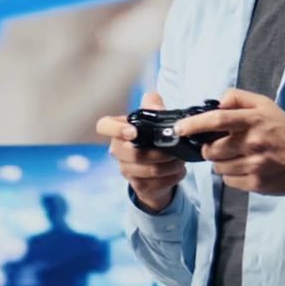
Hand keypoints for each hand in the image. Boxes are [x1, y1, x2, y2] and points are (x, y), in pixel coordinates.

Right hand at [96, 91, 187, 213]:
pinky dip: (173, 176)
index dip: (115, 129)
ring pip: (149, 170)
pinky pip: (157, 183)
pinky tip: (178, 171)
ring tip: (181, 160)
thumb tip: (153, 99)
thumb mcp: (155, 120)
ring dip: (170, 165)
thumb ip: (154, 106)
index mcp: (119, 131)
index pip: (104, 126)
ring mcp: (126, 170)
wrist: (157, 171)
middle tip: (174, 150)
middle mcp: (117, 151)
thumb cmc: (153, 140)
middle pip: (133, 154)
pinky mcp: (138, 186)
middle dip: (159, 153)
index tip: (134, 132)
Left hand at [176, 89, 284, 199]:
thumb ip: (239, 98)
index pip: (217, 120)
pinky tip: (245, 168)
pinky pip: (229, 181)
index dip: (194, 124)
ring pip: (218, 167)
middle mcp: (254, 143)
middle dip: (209, 148)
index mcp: (255, 120)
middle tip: (220, 146)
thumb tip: (218, 102)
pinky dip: (231, 175)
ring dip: (221, 162)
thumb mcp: (266, 106)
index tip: (179, 129)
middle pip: (211, 149)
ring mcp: (256, 165)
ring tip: (237, 156)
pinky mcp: (257, 184)